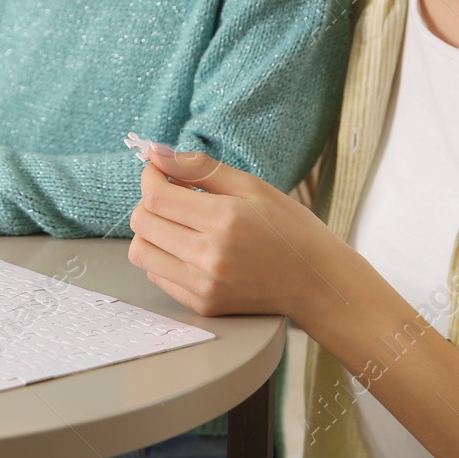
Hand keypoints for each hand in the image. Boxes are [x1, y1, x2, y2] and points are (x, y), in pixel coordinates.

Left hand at [127, 145, 345, 320]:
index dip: (149, 177)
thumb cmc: (291, 230)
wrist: (318, 284)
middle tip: (172, 195)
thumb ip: (200, 168)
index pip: (156, 196)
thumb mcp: (252, 186)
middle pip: (142, 223)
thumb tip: (156, 152)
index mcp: (223, 220)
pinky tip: (188, 248)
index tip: (158, 171)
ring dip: (150, 232)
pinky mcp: (202, 305)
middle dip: (149, 201)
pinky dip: (162, 258)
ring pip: (141, 252)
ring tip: (177, 223)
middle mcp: (209, 256)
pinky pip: (157, 276)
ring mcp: (204, 285)